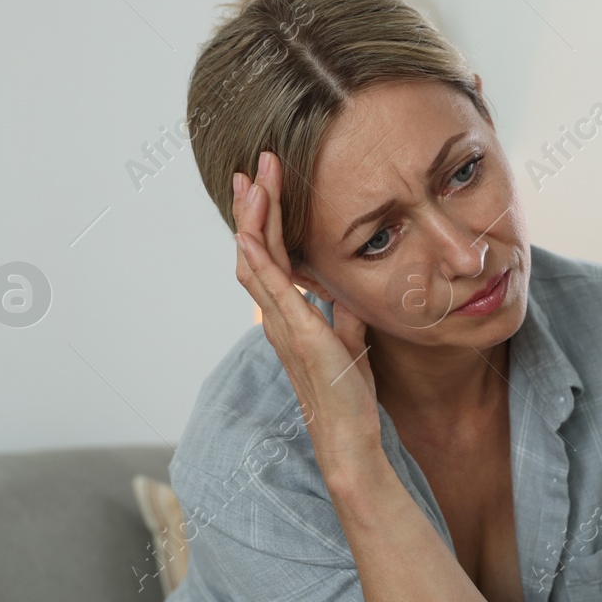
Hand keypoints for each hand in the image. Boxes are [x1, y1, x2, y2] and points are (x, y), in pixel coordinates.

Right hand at [233, 151, 382, 475]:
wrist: (349, 434)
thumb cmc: (349, 394)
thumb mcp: (352, 340)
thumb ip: (346, 313)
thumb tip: (350, 291)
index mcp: (289, 315)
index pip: (272, 257)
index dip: (267, 220)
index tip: (267, 184)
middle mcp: (277, 317)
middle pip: (254, 250)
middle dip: (254, 206)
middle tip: (254, 166)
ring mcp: (284, 326)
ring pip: (256, 261)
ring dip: (254, 219)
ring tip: (253, 180)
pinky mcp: (300, 336)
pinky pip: (272, 291)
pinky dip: (259, 259)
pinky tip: (249, 233)